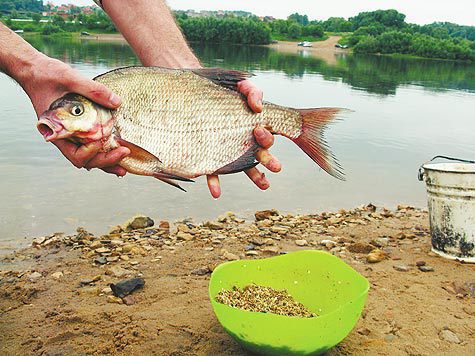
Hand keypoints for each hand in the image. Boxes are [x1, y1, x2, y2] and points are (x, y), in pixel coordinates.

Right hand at [19, 54, 129, 175]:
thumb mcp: (69, 77)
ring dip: (107, 161)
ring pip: (90, 156)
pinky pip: (92, 144)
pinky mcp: (79, 127)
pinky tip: (119, 151)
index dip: (90, 153)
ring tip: (125, 166)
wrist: (34, 70)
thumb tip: (117, 103)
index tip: (100, 141)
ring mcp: (72, 133)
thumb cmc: (46, 74)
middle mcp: (64, 136)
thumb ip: (93, 90)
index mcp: (57, 130)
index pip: (74, 154)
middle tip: (125, 153)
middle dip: (106, 161)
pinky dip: (105, 151)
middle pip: (85, 160)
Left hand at [206, 80, 280, 197]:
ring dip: (256, 177)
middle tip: (277, 167)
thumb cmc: (220, 91)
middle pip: (261, 153)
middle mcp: (243, 142)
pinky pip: (213, 173)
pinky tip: (216, 193)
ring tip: (265, 186)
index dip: (266, 136)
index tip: (258, 130)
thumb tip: (258, 106)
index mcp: (253, 127)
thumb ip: (251, 90)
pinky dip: (215, 183)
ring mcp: (227, 152)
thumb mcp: (237, 86)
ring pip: (244, 168)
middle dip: (270, 160)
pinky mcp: (209, 158)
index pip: (266, 134)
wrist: (191, 97)